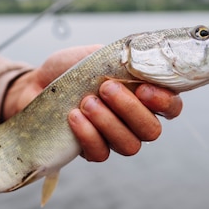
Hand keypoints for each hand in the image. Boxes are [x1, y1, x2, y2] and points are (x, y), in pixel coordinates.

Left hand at [3, 45, 182, 161]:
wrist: (37, 84)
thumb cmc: (72, 68)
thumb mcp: (99, 55)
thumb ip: (124, 60)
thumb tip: (142, 62)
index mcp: (143, 96)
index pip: (172, 108)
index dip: (165, 102)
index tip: (144, 88)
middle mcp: (134, 122)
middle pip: (151, 131)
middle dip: (130, 110)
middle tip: (106, 88)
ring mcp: (114, 139)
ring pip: (129, 146)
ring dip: (109, 122)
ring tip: (87, 102)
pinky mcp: (91, 151)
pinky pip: (101, 153)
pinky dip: (88, 134)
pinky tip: (74, 117)